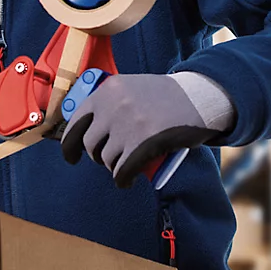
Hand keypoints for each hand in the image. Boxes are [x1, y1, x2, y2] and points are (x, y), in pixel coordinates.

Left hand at [60, 73, 222, 188]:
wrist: (200, 96)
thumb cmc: (167, 96)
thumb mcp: (133, 88)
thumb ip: (111, 103)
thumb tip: (88, 131)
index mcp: (107, 90)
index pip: (76, 122)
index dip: (70, 144)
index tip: (71, 157)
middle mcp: (113, 105)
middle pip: (90, 144)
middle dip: (97, 157)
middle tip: (108, 160)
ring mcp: (128, 124)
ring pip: (107, 159)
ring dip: (114, 168)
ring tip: (124, 167)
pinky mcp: (143, 142)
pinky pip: (122, 170)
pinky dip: (123, 180)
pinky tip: (126, 182)